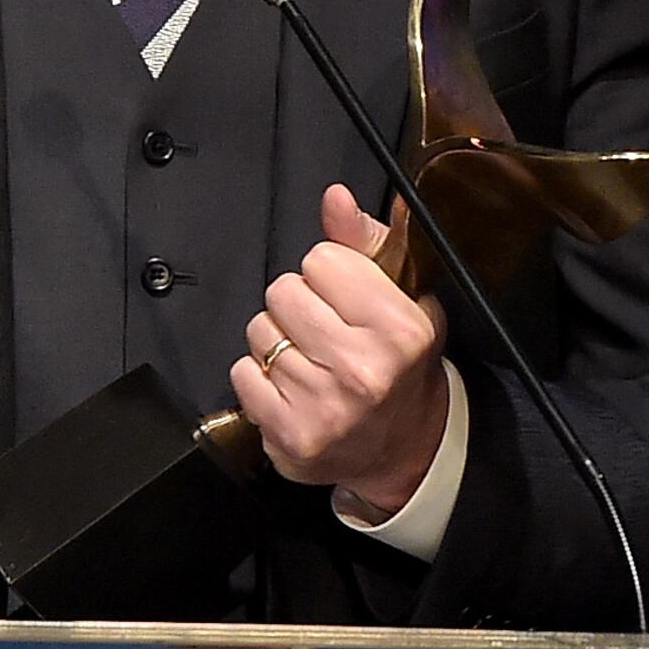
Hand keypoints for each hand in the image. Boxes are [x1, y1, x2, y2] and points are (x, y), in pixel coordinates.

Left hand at [232, 183, 451, 518]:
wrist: (406, 450)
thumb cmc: (400, 368)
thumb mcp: (402, 300)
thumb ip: (364, 243)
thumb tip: (335, 197)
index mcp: (399, 329)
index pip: (322, 260)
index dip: (327, 274)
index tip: (342, 297)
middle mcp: (363, 369)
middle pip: (283, 291)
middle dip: (298, 304)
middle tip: (323, 329)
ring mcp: (323, 406)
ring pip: (259, 331)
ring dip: (277, 339)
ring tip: (309, 359)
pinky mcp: (289, 434)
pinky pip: (242, 373)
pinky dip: (258, 376)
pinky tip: (290, 386)